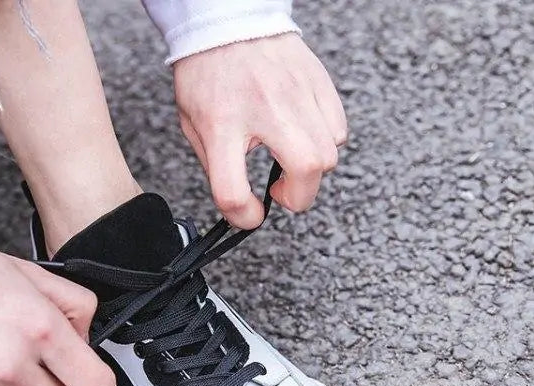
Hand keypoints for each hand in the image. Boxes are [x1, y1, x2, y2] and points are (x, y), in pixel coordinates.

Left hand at [173, 33, 346, 227]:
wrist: (227, 21)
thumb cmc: (208, 75)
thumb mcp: (195, 126)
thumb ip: (217, 168)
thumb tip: (241, 205)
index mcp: (221, 124)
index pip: (233, 190)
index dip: (243, 217)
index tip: (249, 214)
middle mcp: (263, 108)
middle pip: (306, 170)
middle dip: (299, 197)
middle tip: (282, 192)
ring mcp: (297, 93)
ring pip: (330, 154)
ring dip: (311, 171)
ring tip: (289, 160)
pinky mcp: (319, 83)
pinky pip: (338, 130)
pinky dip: (325, 143)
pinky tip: (302, 135)